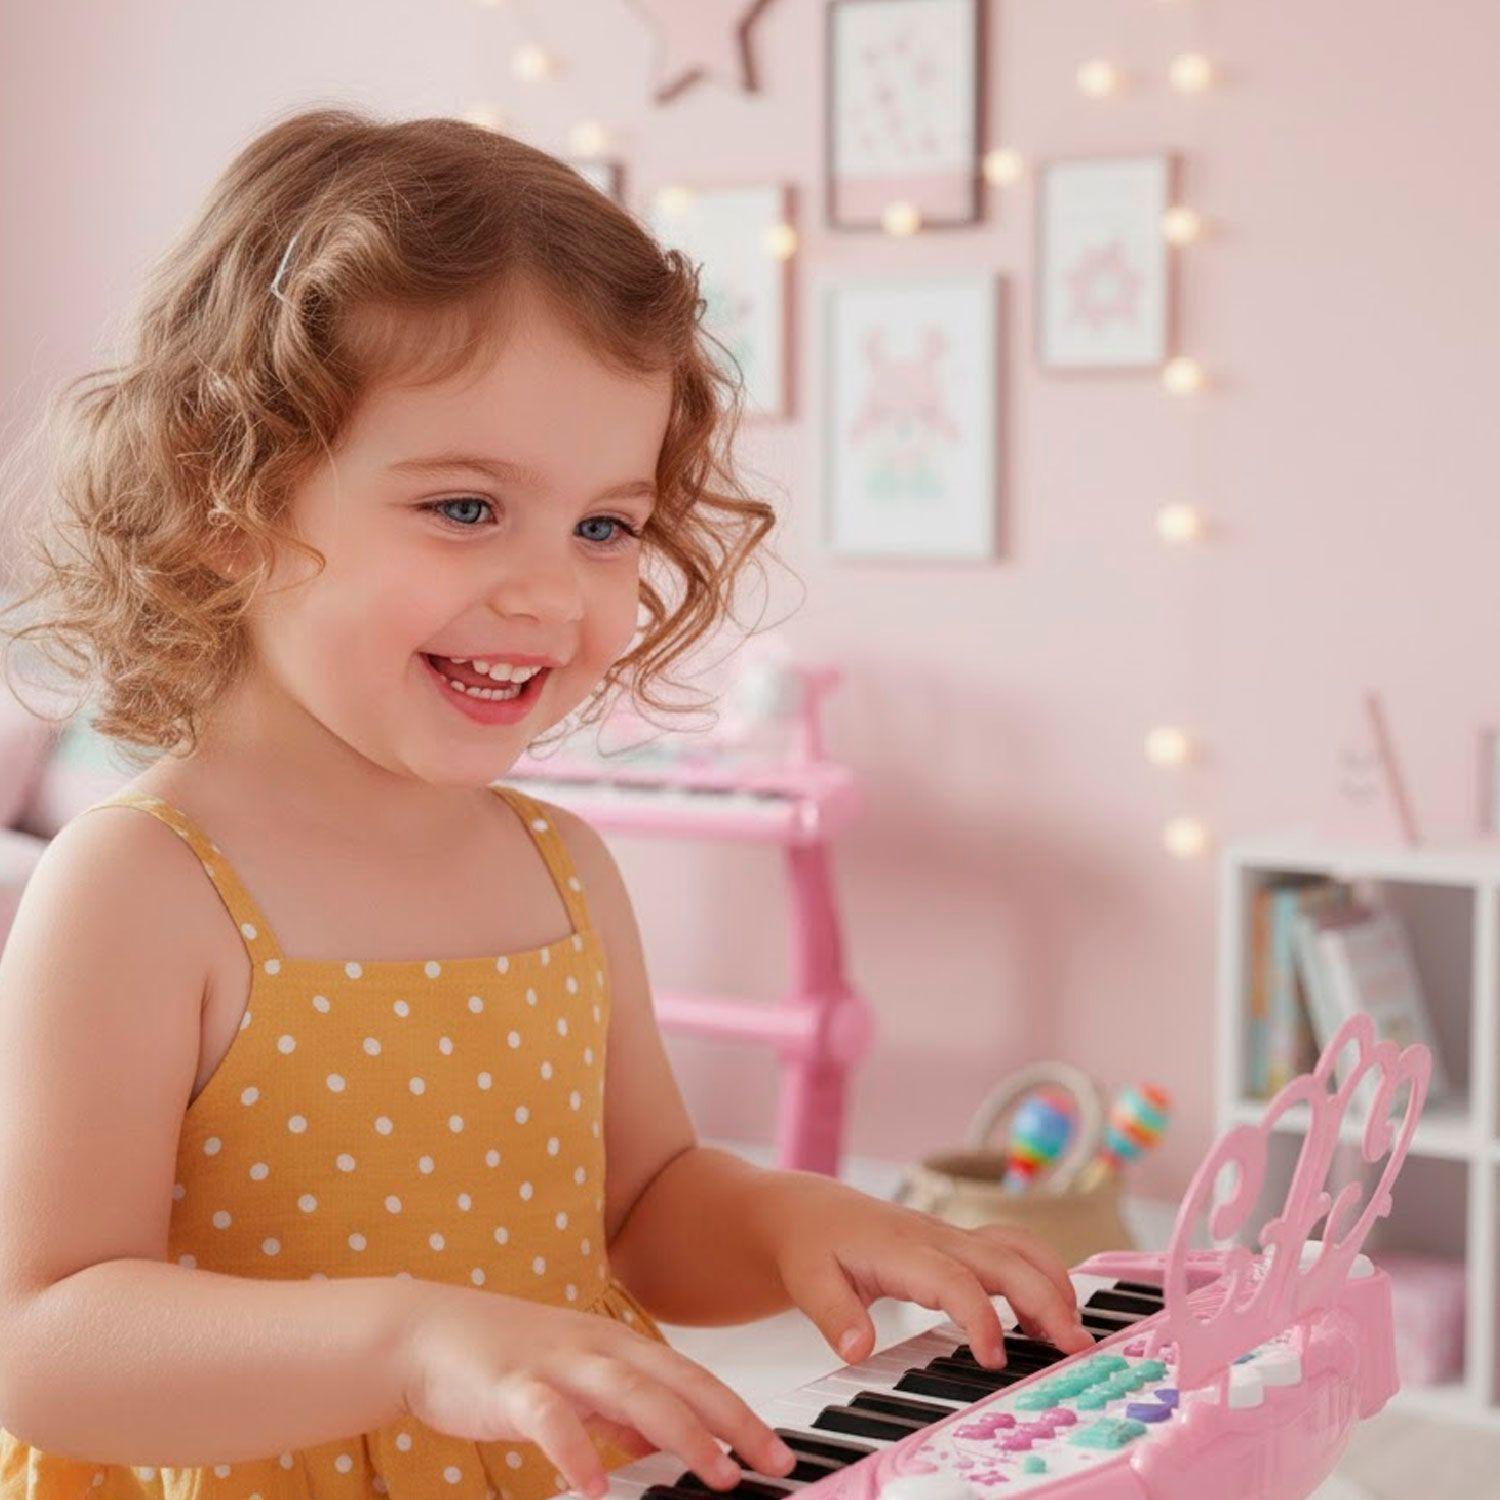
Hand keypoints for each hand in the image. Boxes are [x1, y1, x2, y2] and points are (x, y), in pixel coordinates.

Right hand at [398, 1285, 796, 1497]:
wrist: (428, 1332)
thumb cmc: (507, 1360)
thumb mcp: (576, 1382)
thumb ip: (620, 1410)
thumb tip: (663, 1443)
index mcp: (617, 1346)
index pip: (692, 1379)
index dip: (739, 1413)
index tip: (776, 1451)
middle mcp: (597, 1347)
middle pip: (676, 1381)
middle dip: (730, 1422)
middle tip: (770, 1461)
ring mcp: (557, 1362)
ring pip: (629, 1391)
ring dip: (677, 1432)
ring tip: (712, 1473)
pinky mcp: (511, 1384)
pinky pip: (549, 1418)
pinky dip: (575, 1450)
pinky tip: (593, 1486)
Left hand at [752, 1175, 1096, 1368]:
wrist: (808, 1213)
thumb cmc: (811, 1246)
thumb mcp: (807, 1281)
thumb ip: (833, 1314)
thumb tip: (858, 1349)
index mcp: (900, 1248)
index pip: (953, 1280)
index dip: (980, 1318)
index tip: (994, 1359)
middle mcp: (934, 1237)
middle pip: (1004, 1259)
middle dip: (1044, 1298)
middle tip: (1074, 1346)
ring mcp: (951, 1237)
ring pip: (1016, 1248)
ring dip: (1051, 1283)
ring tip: (1074, 1331)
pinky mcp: (958, 1244)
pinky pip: (1010, 1251)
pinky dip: (1040, 1276)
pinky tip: (1050, 1316)